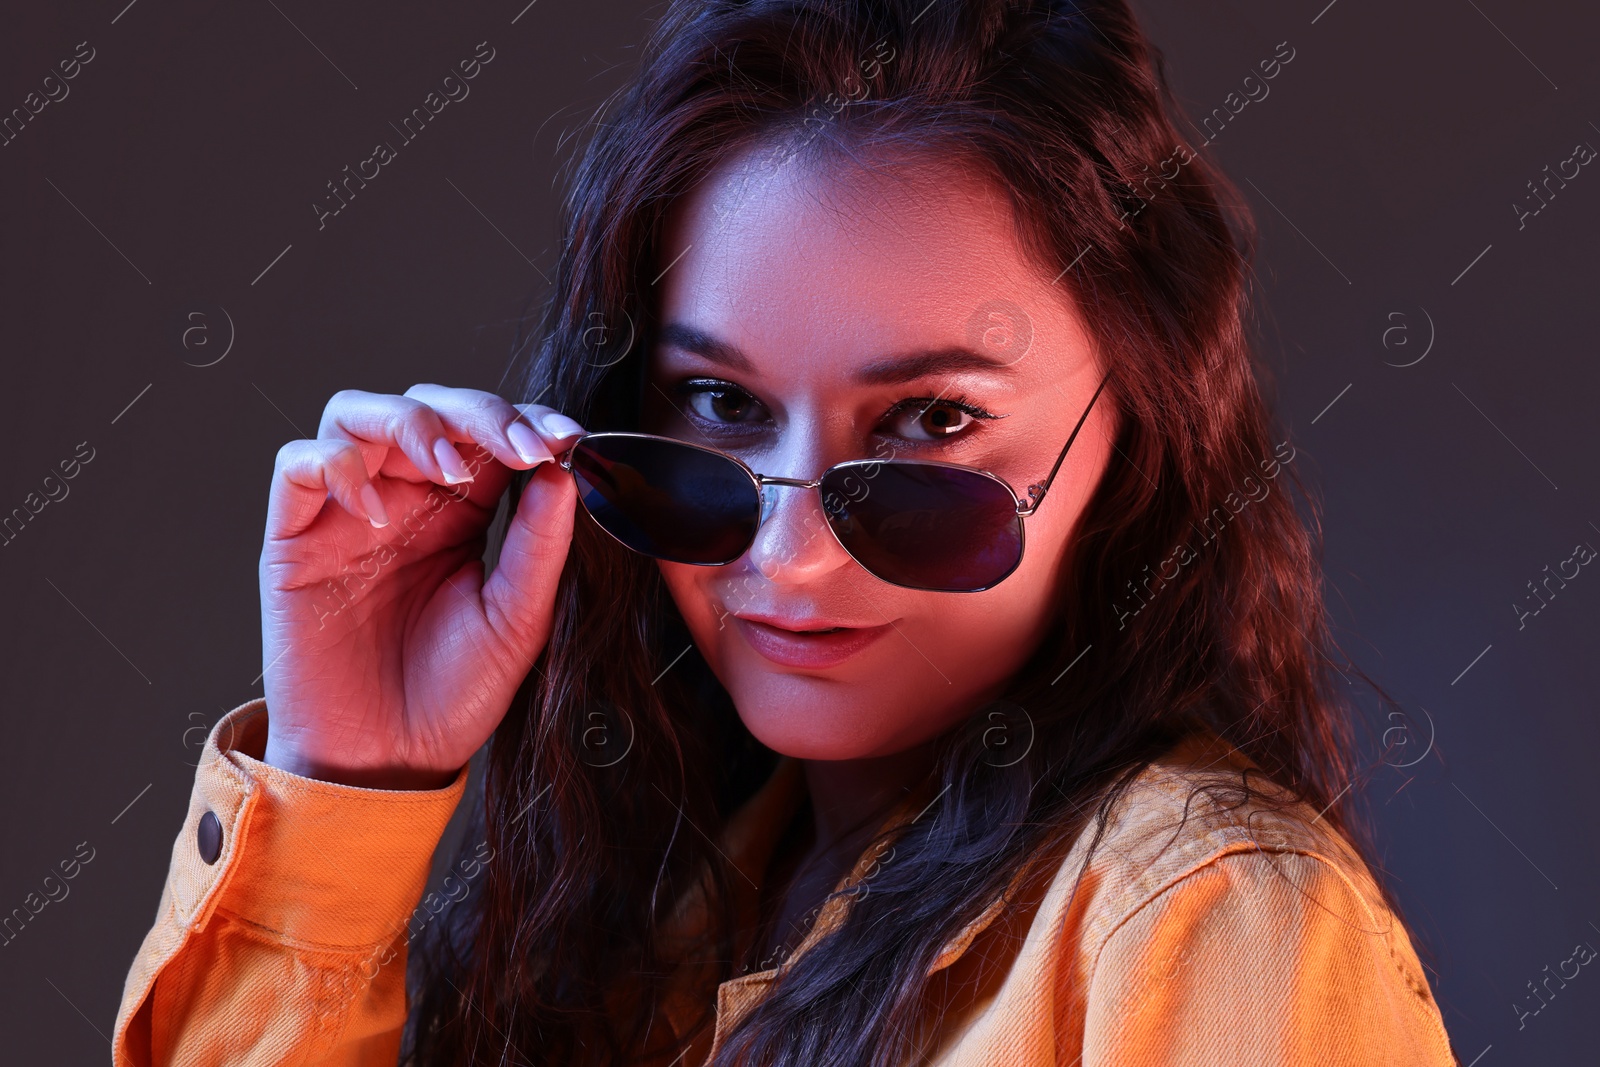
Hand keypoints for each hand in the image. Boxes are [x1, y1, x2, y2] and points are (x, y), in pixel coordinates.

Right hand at [258, 384, 583, 788]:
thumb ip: (538, 546)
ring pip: (358, 414)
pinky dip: (338, 467)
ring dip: (409, 422)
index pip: (488, 436)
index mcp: (462, 512)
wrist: (388, 762)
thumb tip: (563, 470)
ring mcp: (347, 512)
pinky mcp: (294, 538)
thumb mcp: (517, 619)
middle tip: (518, 444)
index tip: (565, 437)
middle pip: (427, 407)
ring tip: (448, 469)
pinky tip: (379, 513)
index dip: (524, 422)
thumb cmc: (455, 696)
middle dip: (476, 413)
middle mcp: (403, 499)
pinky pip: (299, 465)